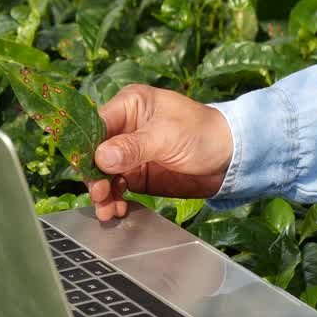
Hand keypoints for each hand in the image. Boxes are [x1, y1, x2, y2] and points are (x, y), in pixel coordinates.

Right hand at [88, 85, 233, 220]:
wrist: (229, 159)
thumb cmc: (204, 133)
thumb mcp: (167, 137)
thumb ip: (133, 147)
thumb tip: (101, 157)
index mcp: (130, 105)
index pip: (96, 125)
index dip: (87, 148)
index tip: (87, 170)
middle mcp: (124, 128)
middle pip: (94, 153)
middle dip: (94, 176)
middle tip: (100, 194)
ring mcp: (128, 153)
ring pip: (102, 174)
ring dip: (102, 193)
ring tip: (108, 209)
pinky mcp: (136, 175)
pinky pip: (115, 188)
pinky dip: (113, 200)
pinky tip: (116, 210)